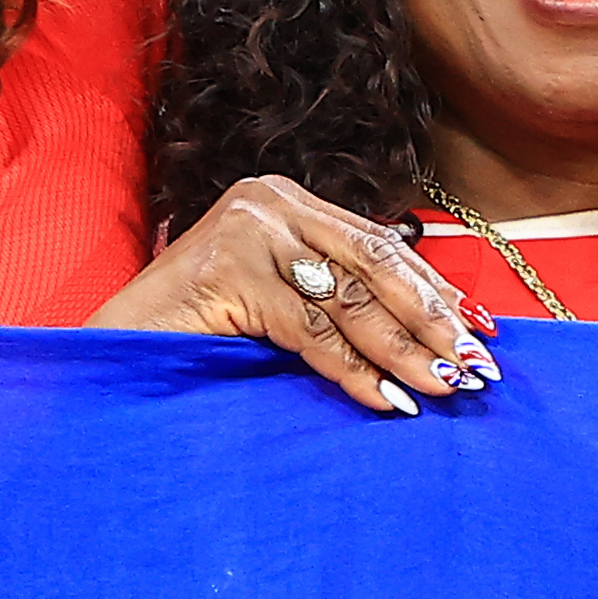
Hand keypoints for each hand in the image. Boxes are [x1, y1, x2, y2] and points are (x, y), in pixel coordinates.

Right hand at [92, 182, 493, 413]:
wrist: (116, 350)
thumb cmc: (198, 333)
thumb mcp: (277, 300)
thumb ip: (334, 297)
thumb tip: (429, 332)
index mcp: (286, 200)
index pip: (378, 244)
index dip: (432, 289)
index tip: (480, 327)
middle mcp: (271, 202)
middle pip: (374, 265)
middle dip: (432, 320)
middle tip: (476, 363)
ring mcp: (249, 232)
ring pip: (349, 300)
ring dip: (404, 351)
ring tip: (444, 387)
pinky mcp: (232, 272)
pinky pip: (312, 331)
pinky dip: (354, 370)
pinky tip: (385, 398)